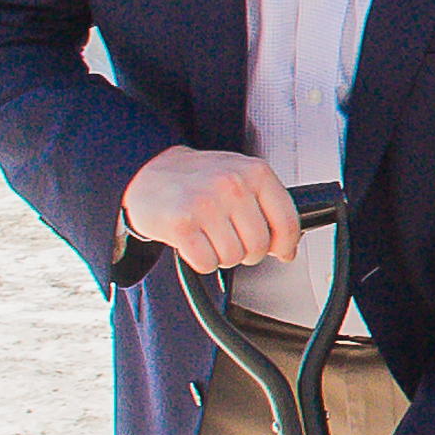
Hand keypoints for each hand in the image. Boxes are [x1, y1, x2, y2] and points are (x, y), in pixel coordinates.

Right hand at [122, 145, 301, 274]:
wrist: (147, 172)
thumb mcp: (240, 176)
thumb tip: (287, 249)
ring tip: (209, 236)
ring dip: (222, 255)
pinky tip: (194, 242)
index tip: (281, 251)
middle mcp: (233, 185)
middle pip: (260, 246)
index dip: (285, 245)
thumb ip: (268, 206)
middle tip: (231, 239)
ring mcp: (206, 204)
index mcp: (255, 172)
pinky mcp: (182, 224)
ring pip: (233, 257)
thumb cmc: (198, 178)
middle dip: (247, 251)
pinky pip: (207, 263)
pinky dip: (201, 260)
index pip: (288, 222)